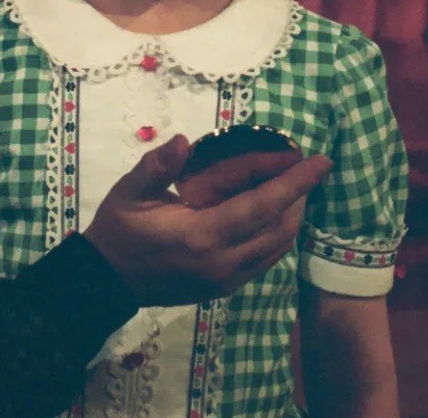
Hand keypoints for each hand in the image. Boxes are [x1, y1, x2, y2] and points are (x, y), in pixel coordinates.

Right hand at [83, 134, 330, 306]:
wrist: (108, 280)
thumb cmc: (119, 230)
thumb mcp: (129, 191)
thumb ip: (157, 166)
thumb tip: (185, 140)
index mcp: (201, 235)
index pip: (261, 206)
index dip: (294, 183)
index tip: (320, 161)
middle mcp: (223, 261)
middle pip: (281, 228)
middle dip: (300, 196)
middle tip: (306, 167)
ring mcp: (227, 279)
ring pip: (279, 247)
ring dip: (293, 216)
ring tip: (296, 187)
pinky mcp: (226, 288)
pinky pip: (265, 260)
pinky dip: (278, 234)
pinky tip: (275, 214)